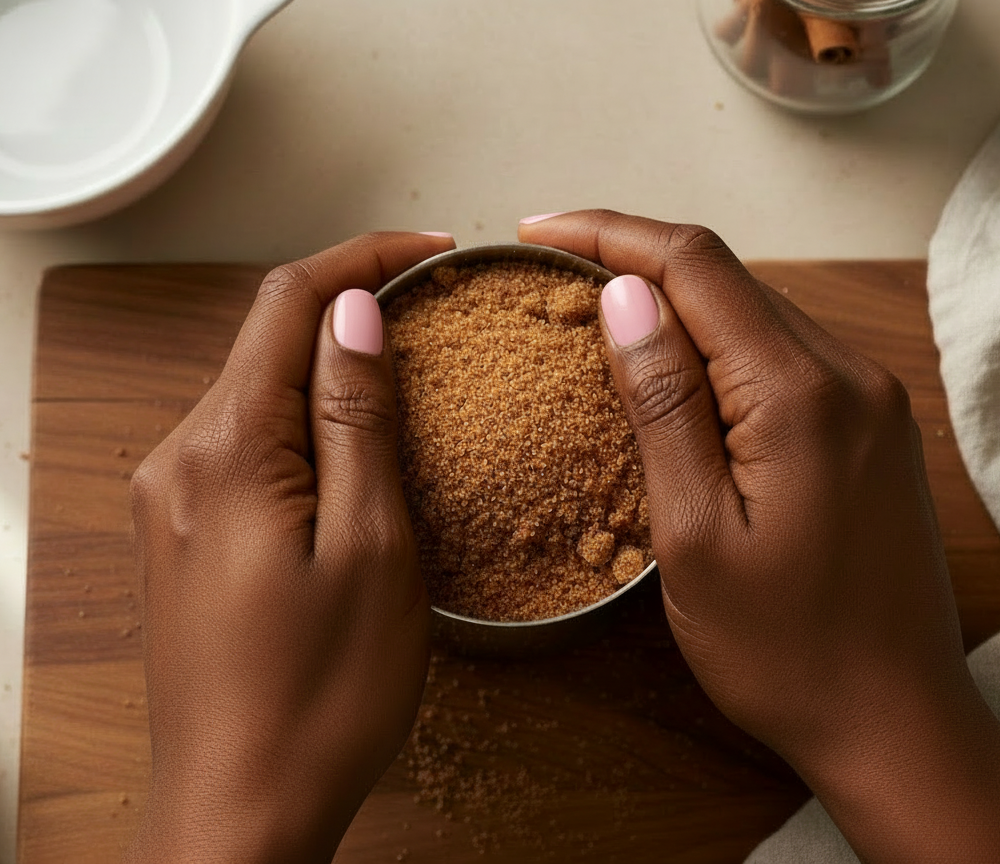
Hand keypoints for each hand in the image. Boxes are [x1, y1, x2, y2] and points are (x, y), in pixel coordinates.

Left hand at [124, 232, 454, 863]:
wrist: (241, 808)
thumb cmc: (318, 695)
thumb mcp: (370, 547)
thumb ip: (356, 418)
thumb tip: (356, 314)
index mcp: (226, 451)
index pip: (289, 302)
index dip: (364, 257)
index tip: (431, 251)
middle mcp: (180, 460)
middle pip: (267, 341)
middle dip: (351, 308)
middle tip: (434, 314)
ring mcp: (173, 497)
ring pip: (258, 390)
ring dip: (329, 367)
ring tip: (408, 375)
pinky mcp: (184, 531)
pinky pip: (246, 442)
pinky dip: (303, 419)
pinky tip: (353, 443)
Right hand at [520, 211, 999, 862]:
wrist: (894, 722)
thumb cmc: (786, 651)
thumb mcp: (694, 535)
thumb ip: (662, 404)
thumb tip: (623, 296)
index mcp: (799, 394)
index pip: (694, 264)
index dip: (608, 233)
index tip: (538, 232)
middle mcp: (847, 375)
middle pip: (726, 277)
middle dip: (633, 260)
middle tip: (553, 278)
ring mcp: (866, 399)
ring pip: (752, 312)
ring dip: (673, 302)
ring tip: (595, 317)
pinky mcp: (867, 427)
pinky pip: (780, 354)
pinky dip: (716, 344)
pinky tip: (672, 370)